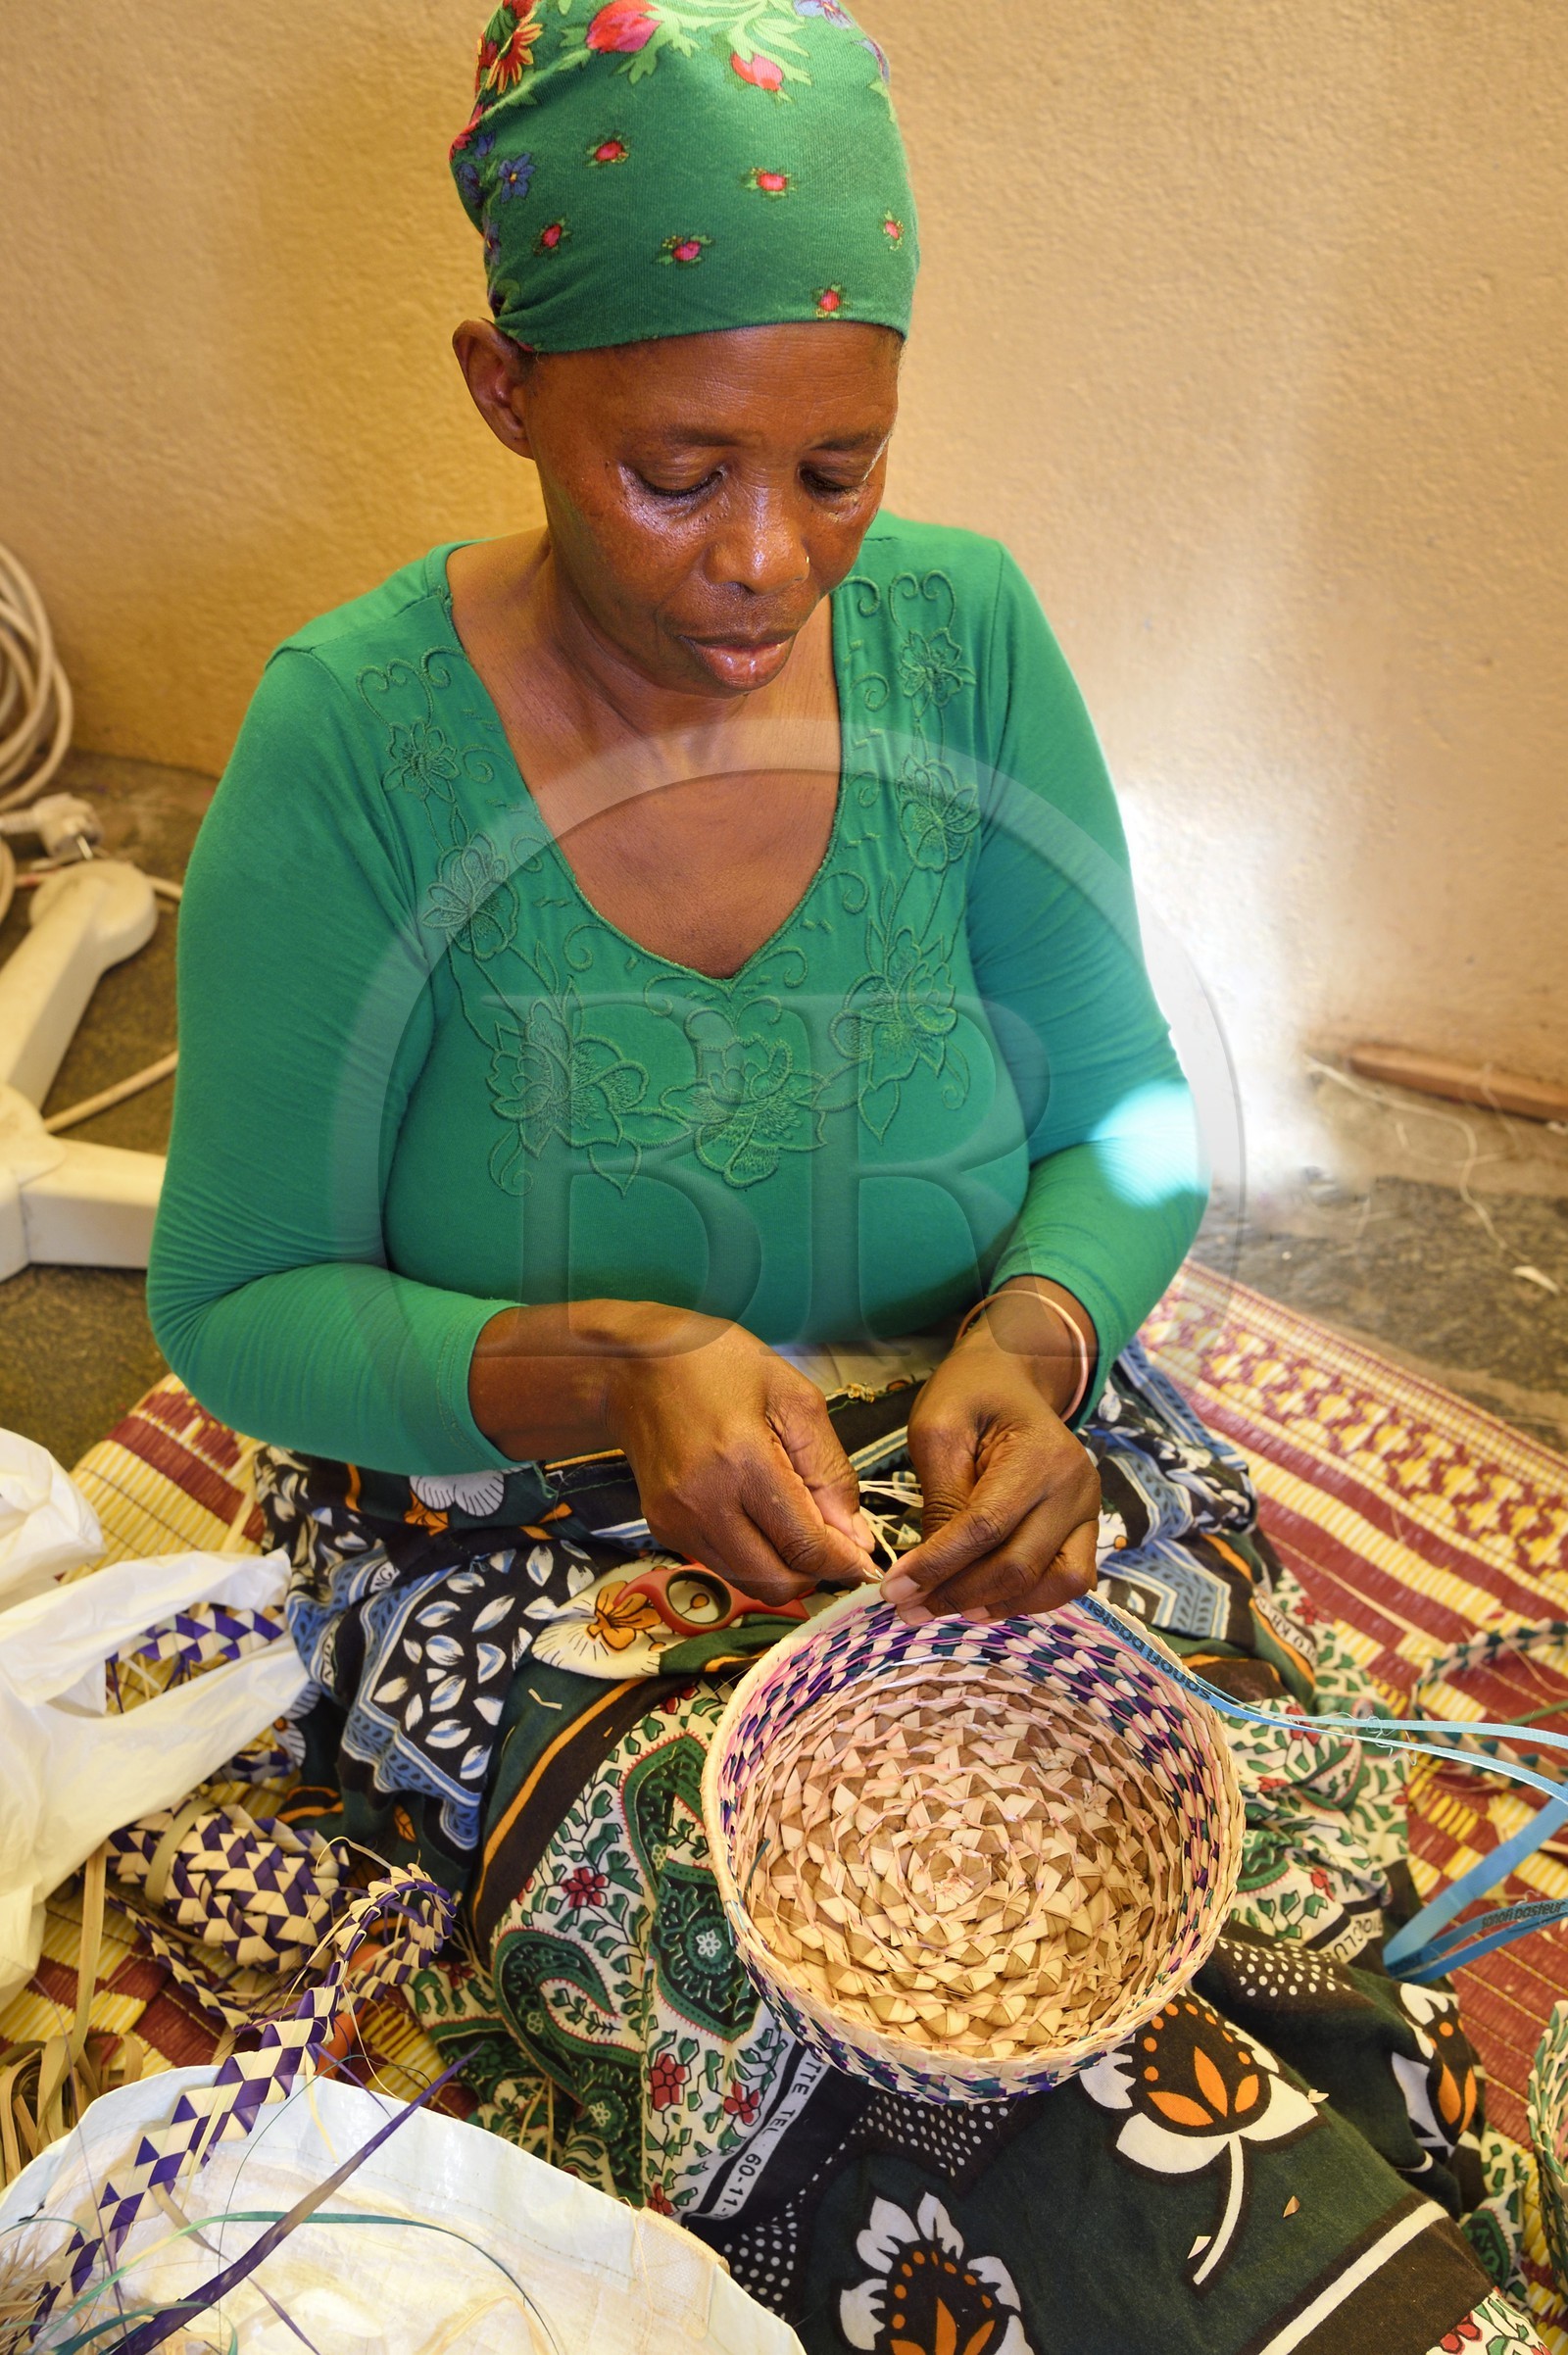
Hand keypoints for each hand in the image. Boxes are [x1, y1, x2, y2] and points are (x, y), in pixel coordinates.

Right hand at [603, 1313, 876, 1607]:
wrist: (634, 1367)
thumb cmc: (718, 1365)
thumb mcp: (794, 1397)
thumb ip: (830, 1471)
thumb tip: (856, 1538)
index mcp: (743, 1462)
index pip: (804, 1546)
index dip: (844, 1562)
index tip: (865, 1557)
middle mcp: (704, 1502)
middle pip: (778, 1582)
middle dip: (816, 1573)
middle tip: (833, 1543)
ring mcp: (678, 1521)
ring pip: (750, 1582)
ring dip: (784, 1568)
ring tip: (796, 1525)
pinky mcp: (662, 1528)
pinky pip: (723, 1565)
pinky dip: (753, 1556)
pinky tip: (760, 1518)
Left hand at [882, 1284, 1100, 1624]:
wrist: (1012, 1376)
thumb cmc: (969, 1395)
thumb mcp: (937, 1430)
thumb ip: (939, 1498)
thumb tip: (928, 1571)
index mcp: (1039, 1454)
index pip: (985, 1527)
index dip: (938, 1566)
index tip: (893, 1591)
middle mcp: (1075, 1486)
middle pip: (1019, 1565)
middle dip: (958, 1595)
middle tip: (907, 1609)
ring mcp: (1089, 1509)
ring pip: (1053, 1584)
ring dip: (996, 1606)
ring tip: (943, 1608)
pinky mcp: (1086, 1526)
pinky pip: (1067, 1580)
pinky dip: (1027, 1598)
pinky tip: (982, 1600)